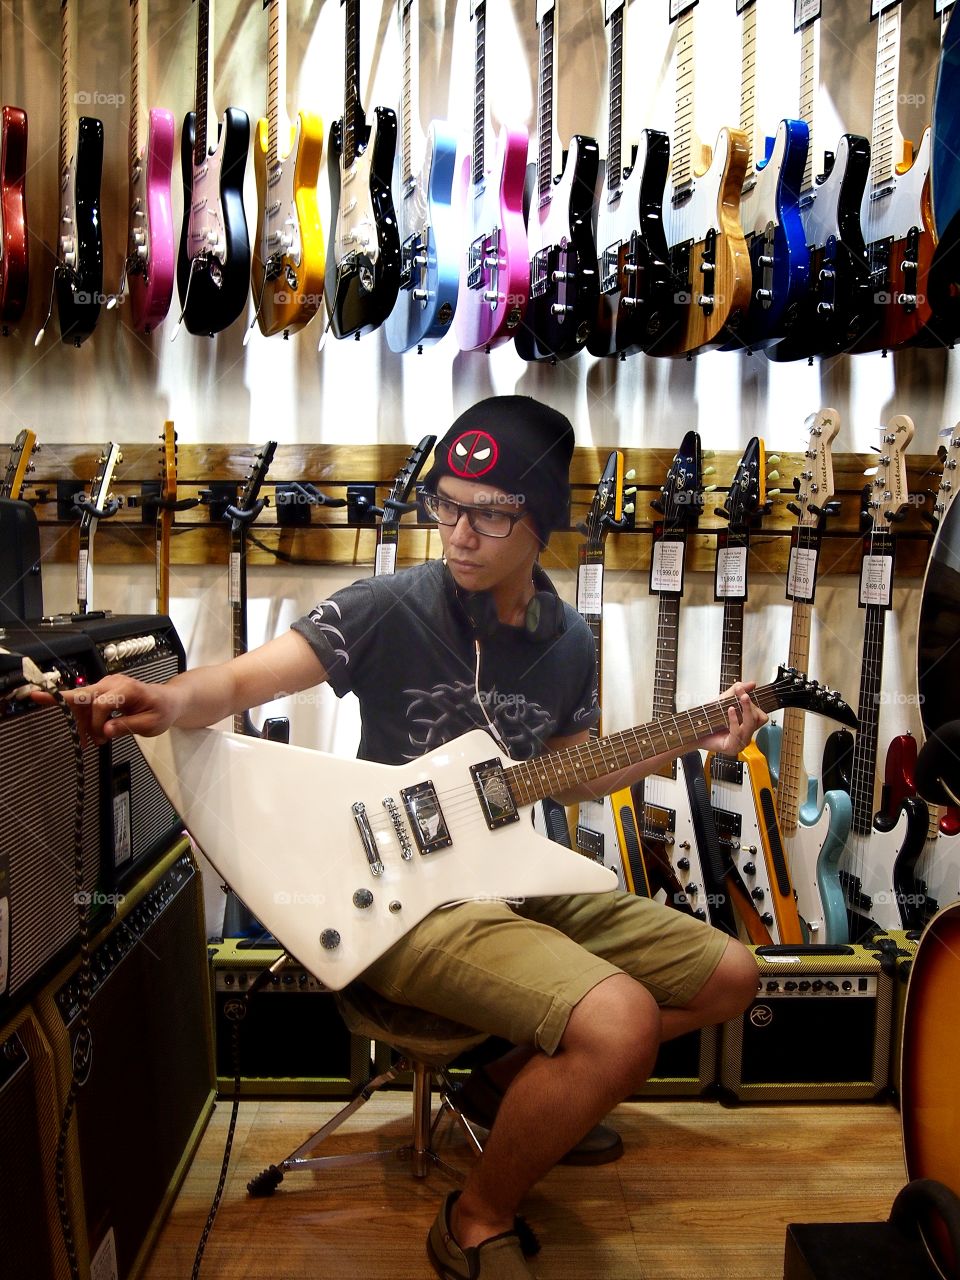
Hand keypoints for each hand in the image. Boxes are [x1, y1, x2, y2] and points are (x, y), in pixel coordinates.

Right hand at [31, 674, 180, 745]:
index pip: (101, 703)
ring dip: (79, 721)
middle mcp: (113, 683)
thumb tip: (105, 730)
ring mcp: (106, 686)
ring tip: (87, 741)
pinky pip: (87, 704)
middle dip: (65, 704)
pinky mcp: (103, 692)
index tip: (101, 738)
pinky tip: (86, 734)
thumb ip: (127, 726)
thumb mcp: (150, 724)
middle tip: (46, 706)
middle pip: (82, 694)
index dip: (96, 722)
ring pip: (81, 701)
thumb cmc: (162, 711)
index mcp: (126, 689)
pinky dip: (84, 719)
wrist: (168, 701)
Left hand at [698, 681, 766, 755]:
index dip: (754, 702)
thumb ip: (737, 691)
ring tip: (742, 698)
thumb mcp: (723, 701)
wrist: (693, 733)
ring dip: (746, 709)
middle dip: (750, 705)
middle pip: (758, 719)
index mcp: (746, 726)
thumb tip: (752, 684)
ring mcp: (739, 742)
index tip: (744, 690)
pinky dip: (734, 719)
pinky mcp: (731, 747)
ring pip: (750, 724)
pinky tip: (730, 710)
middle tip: (744, 694)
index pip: (760, 715)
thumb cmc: (708, 720)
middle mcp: (745, 735)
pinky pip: (737, 732)